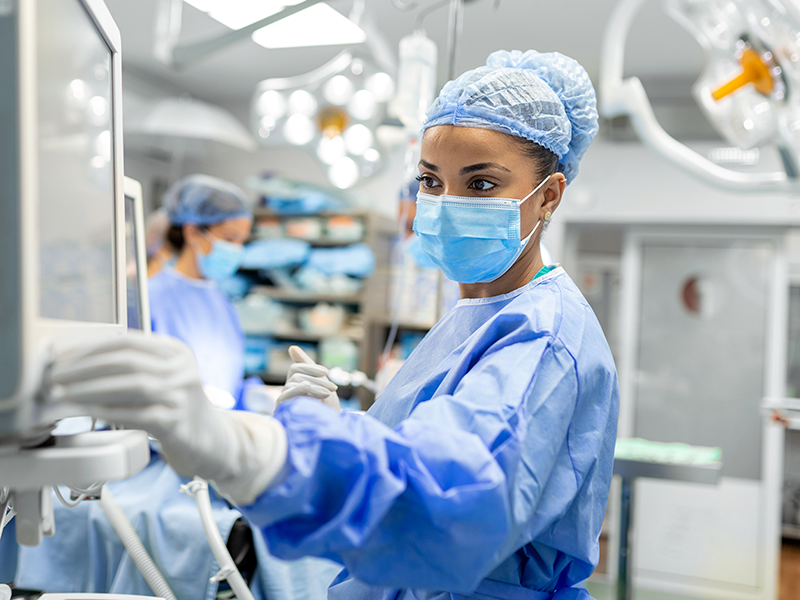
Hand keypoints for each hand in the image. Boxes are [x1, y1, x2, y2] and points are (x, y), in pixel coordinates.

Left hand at [44, 332, 286, 503]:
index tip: (61, 356)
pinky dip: (107, 412)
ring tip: (63, 394)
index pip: (127, 340)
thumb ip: (132, 367)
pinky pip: (136, 415)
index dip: (89, 347)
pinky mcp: (177, 423)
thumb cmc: (175, 408)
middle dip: (83, 368)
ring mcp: (182, 396)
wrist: (211, 441)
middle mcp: (183, 369)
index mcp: (176, 351)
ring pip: (131, 385)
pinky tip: (86, 412)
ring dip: (90, 389)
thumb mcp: (162, 378)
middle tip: (54, 376)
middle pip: (127, 361)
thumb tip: (75, 362)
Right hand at [276, 346, 339, 410]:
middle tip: (332, 388)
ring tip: (327, 394)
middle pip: (296, 375)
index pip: (295, 368)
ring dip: (314, 386)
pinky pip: (284, 396)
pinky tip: (307, 387)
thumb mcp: (320, 384)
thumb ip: (308, 367)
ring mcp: (284, 402)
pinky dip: (296, 389)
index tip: (326, 372)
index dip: (310, 367)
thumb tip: (291, 347)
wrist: (330, 427)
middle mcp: (287, 392)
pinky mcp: (283, 411)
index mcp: (295, 384)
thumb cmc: (326, 407)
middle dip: (316, 379)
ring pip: (294, 383)